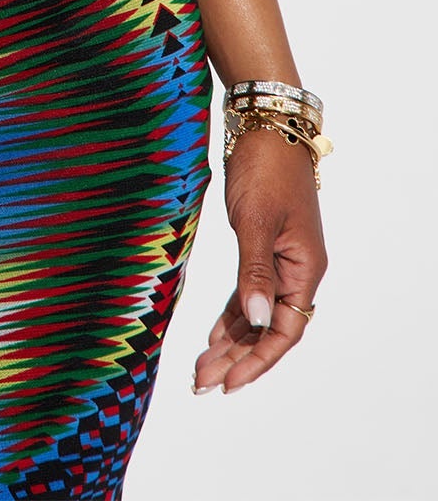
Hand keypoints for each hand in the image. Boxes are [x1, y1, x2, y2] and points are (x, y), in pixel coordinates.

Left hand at [193, 125, 326, 392]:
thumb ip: (256, 271)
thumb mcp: (257, 220)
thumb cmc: (265, 166)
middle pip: (269, 328)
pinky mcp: (262, 244)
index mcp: (304, 268)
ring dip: (232, 340)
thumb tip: (258, 320)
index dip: (257, 360)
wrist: (265, 123)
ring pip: (257, 312)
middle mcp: (296, 269)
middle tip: (202, 382)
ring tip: (202, 367)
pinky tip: (214, 334)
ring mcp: (280, 258)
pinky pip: (249, 291)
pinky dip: (232, 314)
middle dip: (237, 358)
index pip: (285, 330)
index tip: (228, 383)